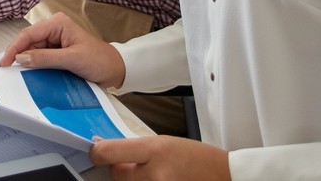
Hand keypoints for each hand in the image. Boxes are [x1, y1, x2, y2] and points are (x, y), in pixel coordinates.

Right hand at [0, 12, 126, 89]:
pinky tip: (28, 75)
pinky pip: (39, 59)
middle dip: (18, 56)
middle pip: (28, 42)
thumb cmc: (99, 60)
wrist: (116, 70)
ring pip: (32, 52)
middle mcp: (54, 29)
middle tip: (6, 71)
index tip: (5, 63)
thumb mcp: (72, 59)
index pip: (29, 34)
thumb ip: (45, 58)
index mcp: (57, 23)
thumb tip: (21, 58)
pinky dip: (34, 67)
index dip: (14, 48)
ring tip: (15, 75)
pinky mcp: (56, 53)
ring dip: (25, 63)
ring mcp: (54, 41)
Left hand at [90, 135, 229, 180]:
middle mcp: (155, 174)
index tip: (95, 151)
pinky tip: (157, 180)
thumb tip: (103, 148)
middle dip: (121, 170)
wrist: (225, 176)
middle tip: (137, 166)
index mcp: (155, 150)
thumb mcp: (165, 143)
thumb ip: (135, 147)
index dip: (97, 152)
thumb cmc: (196, 158)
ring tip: (153, 175)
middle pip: (117, 174)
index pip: (109, 152)